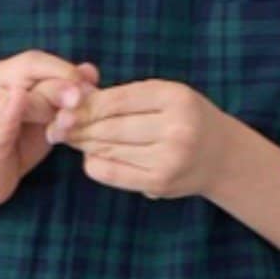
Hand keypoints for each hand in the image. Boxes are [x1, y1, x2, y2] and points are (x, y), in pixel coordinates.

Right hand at [0, 52, 98, 212]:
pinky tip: (21, 102)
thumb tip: (90, 70)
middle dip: (60, 84)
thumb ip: (64, 92)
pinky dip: (12, 111)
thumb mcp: (45, 116)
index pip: (35, 60)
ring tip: (68, 123)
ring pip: (18, 95)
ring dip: (48, 107)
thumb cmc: (16, 144)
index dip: (65, 70)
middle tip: (82, 99)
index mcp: (0, 74)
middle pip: (27, 70)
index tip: (91, 86)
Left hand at [46, 79, 235, 199]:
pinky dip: (95, 164)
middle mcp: (176, 128)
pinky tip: (91, 157)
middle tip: (58, 124)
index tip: (64, 104)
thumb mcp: (164, 96)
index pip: (117, 100)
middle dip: (78, 125)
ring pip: (108, 149)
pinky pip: (113, 172)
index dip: (85, 103)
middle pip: (110, 127)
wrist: (221, 155)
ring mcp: (169, 159)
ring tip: (70, 137)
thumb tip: (75, 98)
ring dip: (83, 144)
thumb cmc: (185, 118)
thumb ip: (125, 96)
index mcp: (176, 98)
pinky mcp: (160, 182)